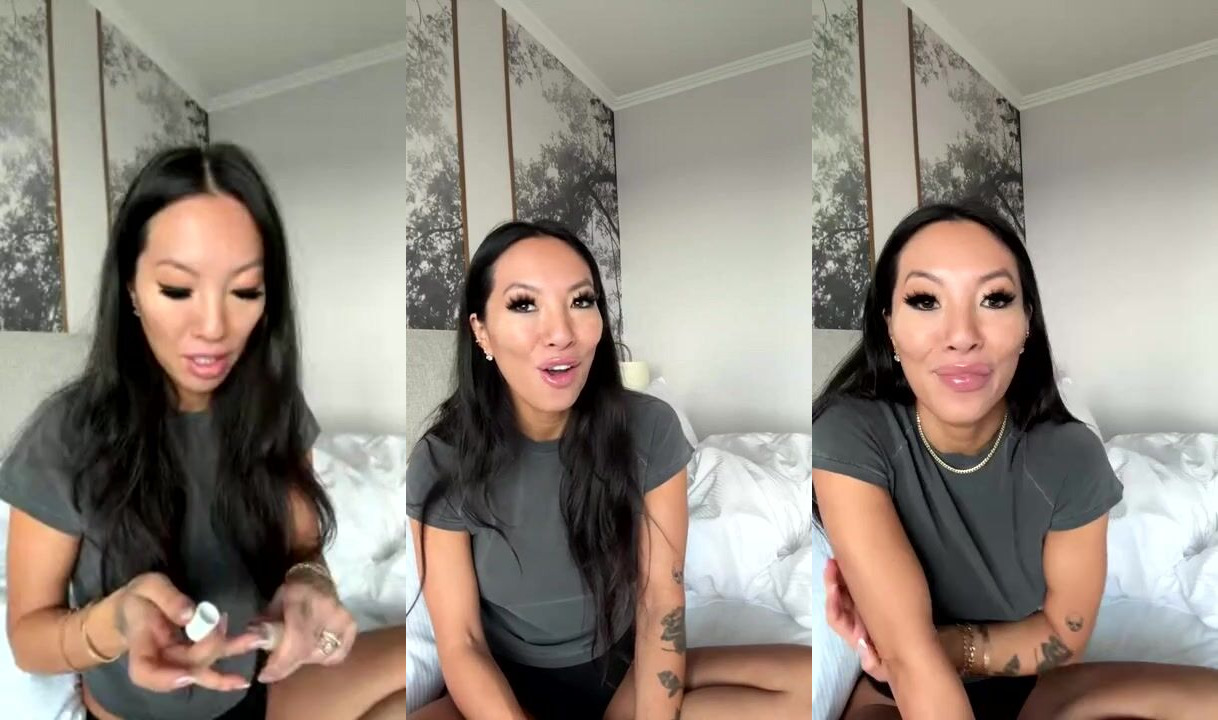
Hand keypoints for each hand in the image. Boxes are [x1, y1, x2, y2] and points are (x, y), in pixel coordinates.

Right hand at [115, 572, 264, 692]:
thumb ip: (167, 598)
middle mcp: (161, 659)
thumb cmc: (139, 597)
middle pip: (185, 666)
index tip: (186, 675)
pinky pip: (212, 661)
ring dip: (229, 654)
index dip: (164, 679)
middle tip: (220, 621)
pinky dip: (231, 662)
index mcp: (141, 645)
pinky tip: (248, 663)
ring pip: (204, 667)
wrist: (136, 607)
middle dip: (209, 647)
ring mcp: (179, 659)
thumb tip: (190, 615)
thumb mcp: (147, 587)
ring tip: (254, 640)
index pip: (144, 671)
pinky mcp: (194, 653)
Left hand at [254, 571, 356, 683]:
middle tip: (273, 669)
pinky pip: (337, 654)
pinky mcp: (351, 626)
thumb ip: (264, 625)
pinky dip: (323, 658)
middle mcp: (327, 610)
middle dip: (286, 665)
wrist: (317, 578)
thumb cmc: (293, 590)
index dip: (280, 662)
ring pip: (319, 655)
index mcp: (302, 600)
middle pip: (307, 651)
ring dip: (302, 660)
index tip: (265, 675)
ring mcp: (342, 619)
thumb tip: (251, 644)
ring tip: (292, 652)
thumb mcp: (274, 603)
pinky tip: (313, 652)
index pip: (295, 640)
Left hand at [824, 558, 887, 682]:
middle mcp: (854, 620)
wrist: (912, 659)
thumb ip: (872, 664)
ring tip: (837, 559)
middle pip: (837, 599)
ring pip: (846, 591)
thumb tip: (862, 646)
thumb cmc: (894, 664)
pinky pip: (859, 589)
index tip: (834, 587)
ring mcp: (862, 610)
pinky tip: (851, 565)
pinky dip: (853, 578)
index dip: (832, 603)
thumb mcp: (883, 669)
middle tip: (832, 563)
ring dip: (840, 576)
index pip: (835, 618)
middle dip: (832, 582)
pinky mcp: (873, 602)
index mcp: (853, 633)